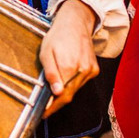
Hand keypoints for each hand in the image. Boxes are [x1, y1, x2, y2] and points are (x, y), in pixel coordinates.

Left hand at [39, 0, 99, 117]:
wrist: (75, 23)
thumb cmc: (58, 36)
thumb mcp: (46, 53)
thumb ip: (51, 74)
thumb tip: (56, 92)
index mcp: (69, 67)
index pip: (61, 96)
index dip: (52, 107)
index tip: (44, 114)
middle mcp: (83, 71)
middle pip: (69, 95)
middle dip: (57, 102)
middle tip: (46, 106)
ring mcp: (90, 71)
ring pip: (76, 90)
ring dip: (65, 91)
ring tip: (54, 86)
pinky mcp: (95, 70)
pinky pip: (82, 83)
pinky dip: (73, 84)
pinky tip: (66, 75)